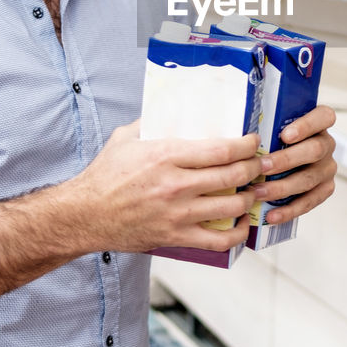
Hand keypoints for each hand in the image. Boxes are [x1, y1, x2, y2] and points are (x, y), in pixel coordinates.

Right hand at [67, 120, 263, 253]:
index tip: (254, 142)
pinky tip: (242, 223)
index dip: (246, 146)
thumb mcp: (126, 137)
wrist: (84, 215)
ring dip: (250, 197)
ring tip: (255, 190)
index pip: (221, 149)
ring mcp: (177, 214)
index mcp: (166, 156)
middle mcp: (175, 185)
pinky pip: (217, 239)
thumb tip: (175, 107)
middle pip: (232, 176)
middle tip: (261, 164)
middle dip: (255, 169)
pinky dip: (237, 233)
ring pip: (231, 206)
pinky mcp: (175, 237)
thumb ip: (153, 122)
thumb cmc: (104, 175)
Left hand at [253, 105, 337, 223]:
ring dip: (282, 187)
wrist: (281, 163)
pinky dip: (288, 210)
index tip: (285, 136)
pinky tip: (271, 214)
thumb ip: (264, 128)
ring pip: (310, 179)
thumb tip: (240, 134)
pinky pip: (309, 202)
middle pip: (315, 150)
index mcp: (318, 123)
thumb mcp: (272, 127)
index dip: (307, 125)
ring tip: (258, 193)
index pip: (324, 117)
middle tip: (262, 167)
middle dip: (286, 160)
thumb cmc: (273, 140)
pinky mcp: (325, 189)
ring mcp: (327, 168)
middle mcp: (327, 145)